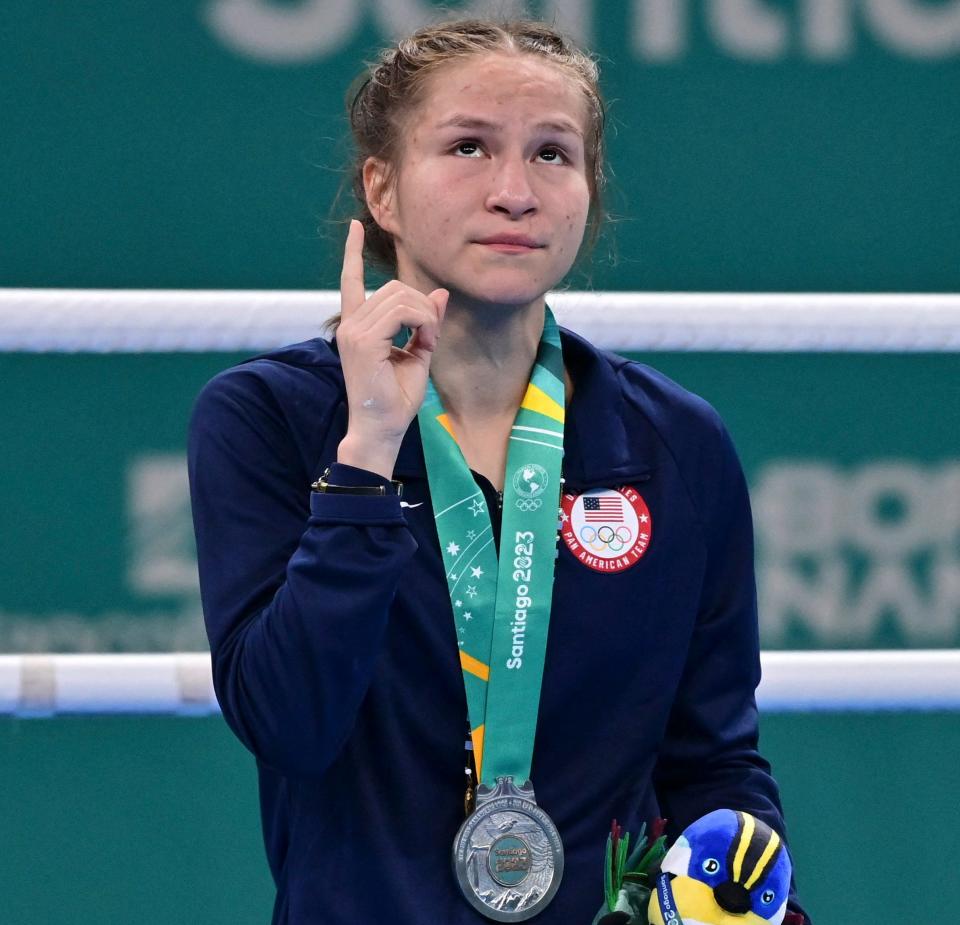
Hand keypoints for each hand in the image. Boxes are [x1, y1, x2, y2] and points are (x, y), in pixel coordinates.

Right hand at [335, 219, 448, 478]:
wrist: (381, 429)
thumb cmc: (396, 399)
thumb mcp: (418, 354)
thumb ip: (426, 323)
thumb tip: (440, 293)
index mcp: (356, 326)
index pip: (350, 280)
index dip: (352, 253)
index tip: (354, 228)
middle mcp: (350, 323)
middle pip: (394, 287)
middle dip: (422, 307)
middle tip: (429, 338)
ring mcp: (353, 330)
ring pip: (400, 296)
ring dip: (425, 316)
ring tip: (427, 343)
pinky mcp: (363, 339)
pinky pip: (403, 311)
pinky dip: (423, 322)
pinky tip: (424, 342)